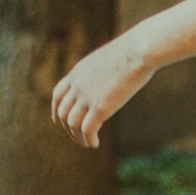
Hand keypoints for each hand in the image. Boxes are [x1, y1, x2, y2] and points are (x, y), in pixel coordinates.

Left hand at [51, 33, 153, 148]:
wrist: (138, 51)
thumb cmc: (132, 51)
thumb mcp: (109, 59)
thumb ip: (101, 71)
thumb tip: (108, 76)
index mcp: (77, 72)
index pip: (58, 95)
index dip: (56, 111)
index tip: (60, 121)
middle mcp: (77, 85)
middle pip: (63, 113)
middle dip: (68, 128)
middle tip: (78, 136)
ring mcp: (87, 97)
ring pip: (73, 124)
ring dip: (78, 137)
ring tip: (87, 143)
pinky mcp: (100, 107)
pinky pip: (88, 129)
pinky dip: (89, 139)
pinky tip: (95, 144)